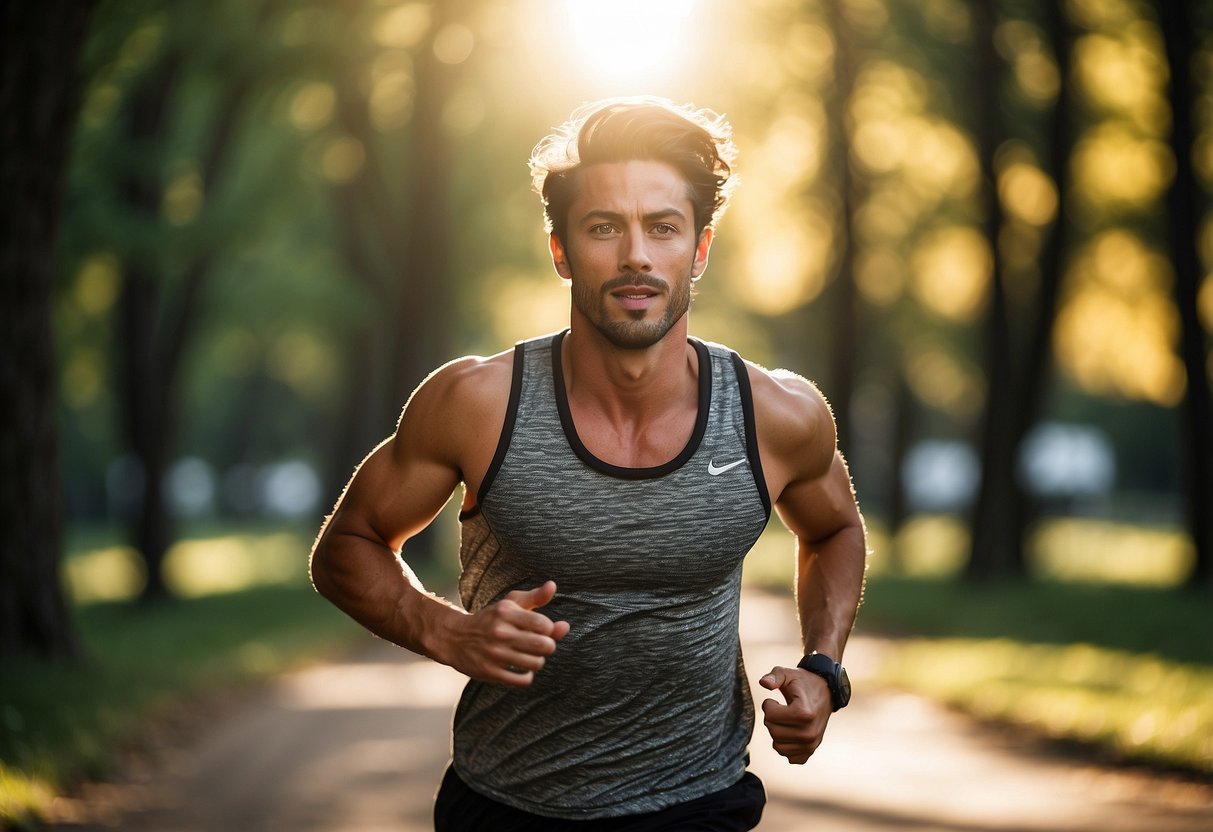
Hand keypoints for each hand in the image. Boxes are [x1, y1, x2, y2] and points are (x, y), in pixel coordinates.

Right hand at [445, 581, 569, 686]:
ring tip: (529, 656)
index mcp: (506, 612)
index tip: (540, 630)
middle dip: (547, 646)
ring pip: (536, 664)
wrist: (454, 638)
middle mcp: (500, 632)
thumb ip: (535, 596)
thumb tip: (553, 586)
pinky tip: (522, 669)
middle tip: (538, 645)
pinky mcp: (490, 672)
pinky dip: (527, 676)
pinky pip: (523, 681)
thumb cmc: (491, 619)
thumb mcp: (510, 603)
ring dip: (537, 661)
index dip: (549, 629)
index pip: (544, 624)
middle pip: (544, 646)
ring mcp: (494, 654)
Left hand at [759, 666, 831, 763]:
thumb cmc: (803, 683)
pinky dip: (786, 746)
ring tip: (786, 720)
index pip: (770, 716)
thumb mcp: (787, 674)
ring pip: (778, 747)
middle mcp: (810, 732)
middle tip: (781, 710)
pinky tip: (790, 733)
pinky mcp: (810, 751)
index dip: (769, 705)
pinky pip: (789, 757)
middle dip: (771, 719)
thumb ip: (774, 676)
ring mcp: (811, 744)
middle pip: (773, 731)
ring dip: (777, 733)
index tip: (775, 701)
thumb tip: (763, 683)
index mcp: (804, 713)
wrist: (825, 692)